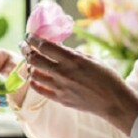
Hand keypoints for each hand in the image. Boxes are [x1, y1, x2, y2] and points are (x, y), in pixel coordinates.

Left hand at [21, 34, 137, 134]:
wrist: (113, 102)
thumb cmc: (107, 78)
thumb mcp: (91, 59)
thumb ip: (72, 54)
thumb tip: (57, 47)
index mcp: (72, 60)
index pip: (44, 46)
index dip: (32, 39)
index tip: (28, 35)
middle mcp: (63, 73)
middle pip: (34, 59)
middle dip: (25, 50)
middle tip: (23, 45)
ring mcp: (60, 87)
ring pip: (34, 74)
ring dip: (29, 66)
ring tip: (30, 62)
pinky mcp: (60, 99)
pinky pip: (39, 89)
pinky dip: (33, 82)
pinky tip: (34, 77)